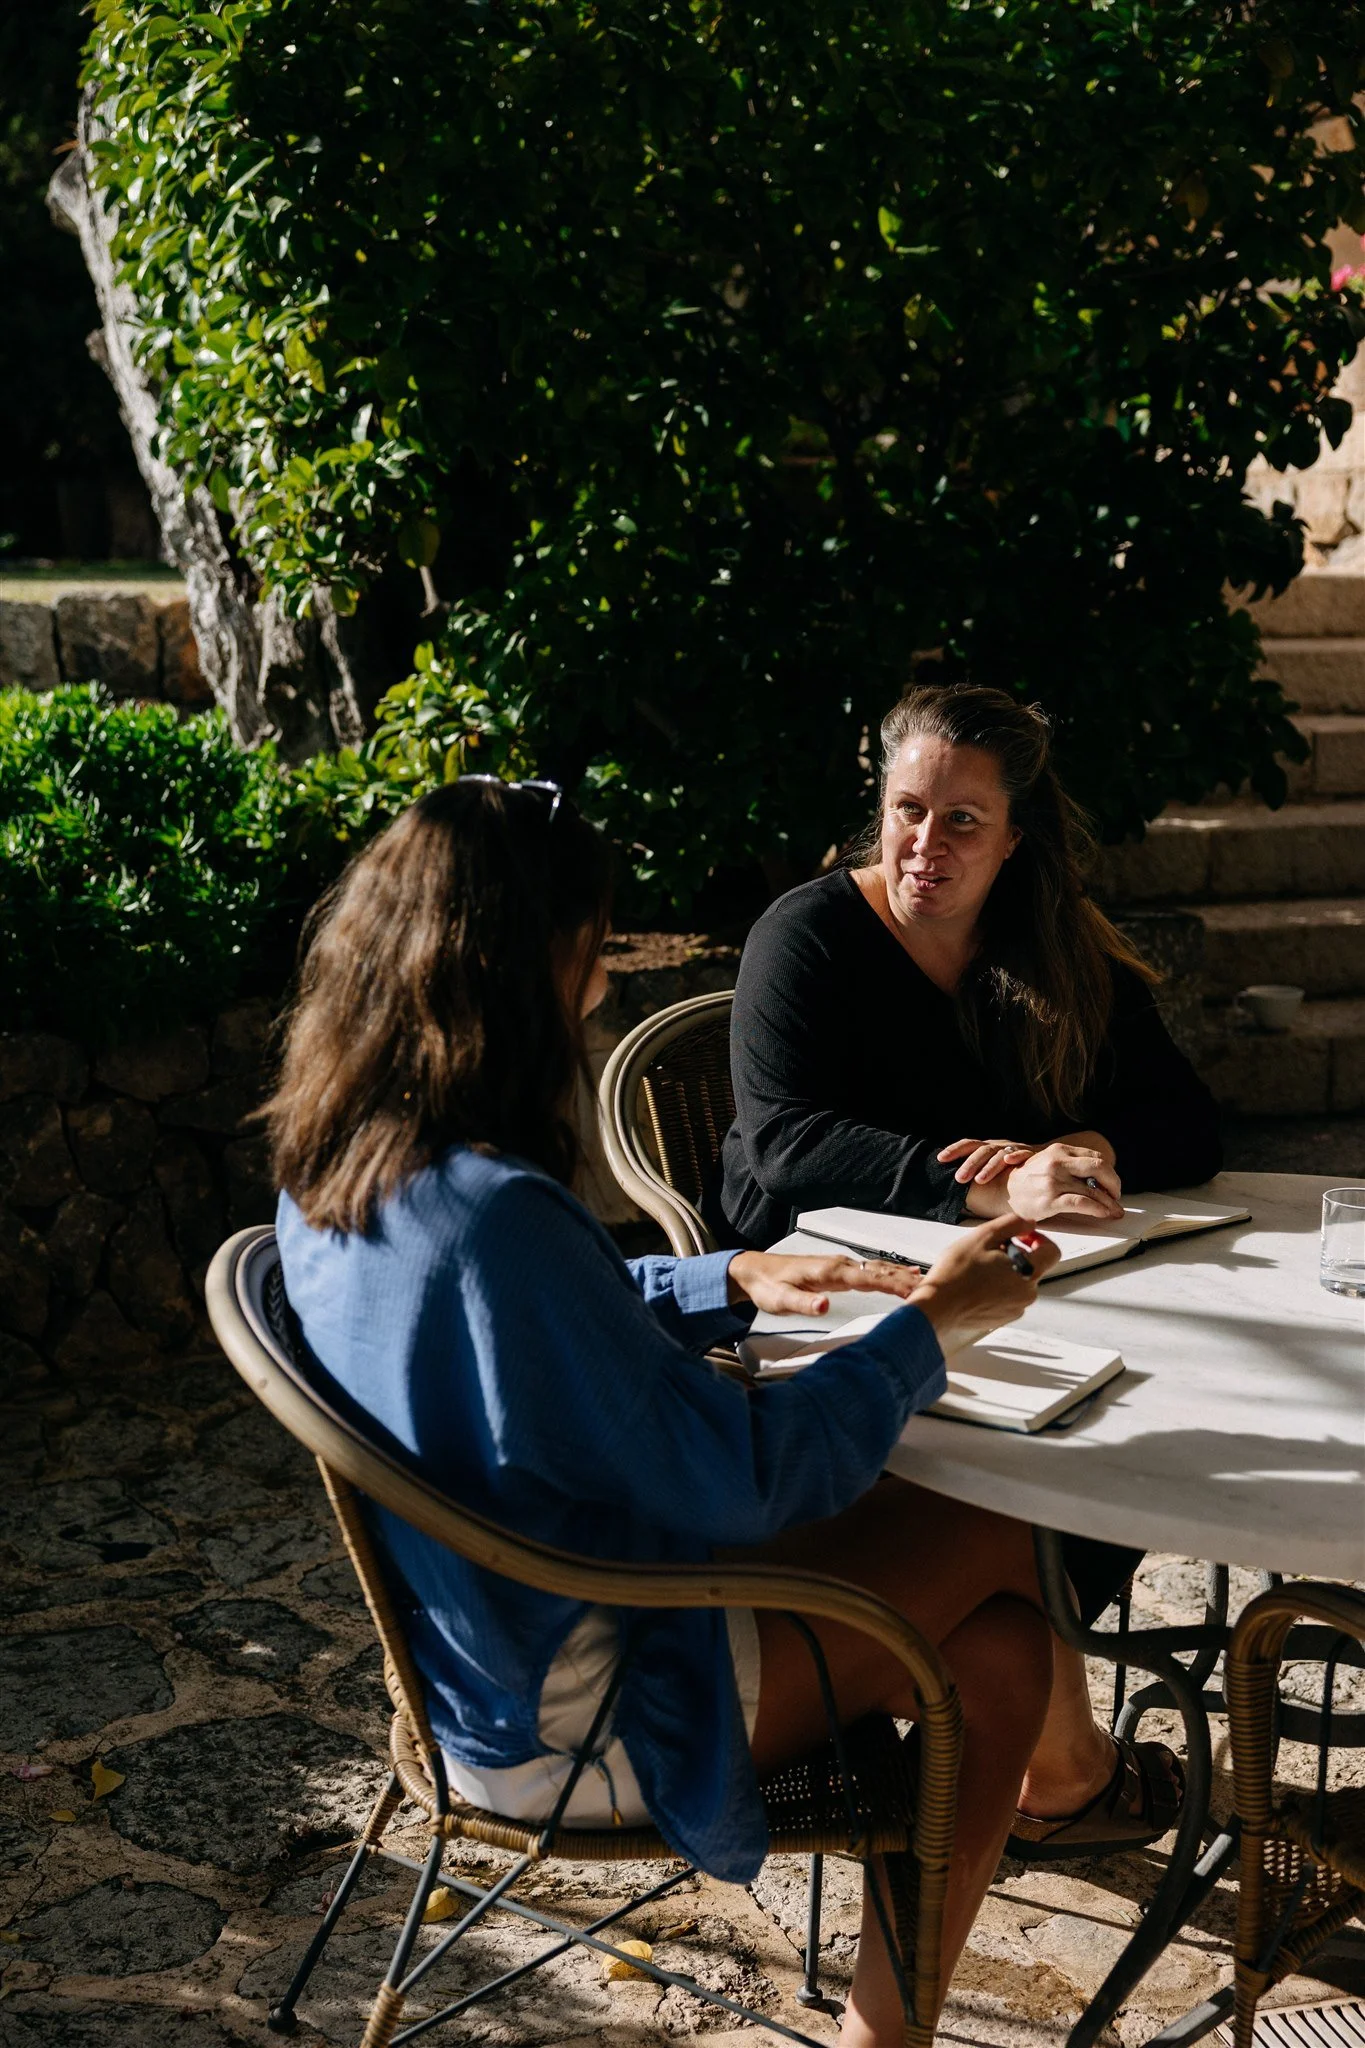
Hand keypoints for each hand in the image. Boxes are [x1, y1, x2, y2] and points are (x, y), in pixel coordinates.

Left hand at [727, 1250, 923, 1317]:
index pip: (870, 1278)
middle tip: (935, 1291)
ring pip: (880, 1271)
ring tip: (930, 1282)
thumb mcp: (780, 1299)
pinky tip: (905, 1275)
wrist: (754, 1271)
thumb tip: (824, 1305)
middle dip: (908, 1281)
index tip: (916, 1292)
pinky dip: (892, 1274)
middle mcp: (840, 1265)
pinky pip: (872, 1272)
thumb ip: (803, 1303)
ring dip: (904, 1276)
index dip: (894, 1285)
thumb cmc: (768, 1285)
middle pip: (881, 1273)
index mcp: (831, 1271)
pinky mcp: (840, 1272)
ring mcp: (841, 1266)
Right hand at [908, 1215, 1059, 1343]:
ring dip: (1006, 1271)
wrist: (938, 1307)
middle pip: (1034, 1266)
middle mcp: (1028, 1293)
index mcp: (1028, 1271)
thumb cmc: (957, 1273)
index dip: (1038, 1239)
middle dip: (1017, 1254)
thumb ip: (1012, 1224)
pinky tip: (977, 1284)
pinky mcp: (1004, 1318)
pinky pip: (1009, 1297)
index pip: (1052, 1251)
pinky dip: (999, 1288)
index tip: (1021, 1237)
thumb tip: (1028, 1223)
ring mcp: (1016, 1308)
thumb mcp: (983, 1236)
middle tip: (990, 1250)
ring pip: (1020, 1282)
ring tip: (980, 1268)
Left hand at [937, 1136, 1038, 1186]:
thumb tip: (952, 1180)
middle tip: (959, 1179)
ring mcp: (1014, 1149)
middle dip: (970, 1164)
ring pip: (1000, 1155)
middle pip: (982, 1151)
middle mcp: (999, 1146)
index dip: (954, 1150)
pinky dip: (1017, 1156)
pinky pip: (1023, 1154)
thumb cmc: (1010, 1166)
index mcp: (987, 1147)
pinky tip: (1009, 1162)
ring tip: (980, 1180)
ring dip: (989, 1166)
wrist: (1043, 1158)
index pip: (968, 1145)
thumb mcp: (992, 1164)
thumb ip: (976, 1169)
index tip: (940, 1159)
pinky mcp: (1030, 1154)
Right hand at [964, 1139, 1122, 1222]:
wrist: (1001, 1191)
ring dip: (1109, 1203)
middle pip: (1100, 1168)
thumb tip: (1099, 1180)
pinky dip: (1098, 1209)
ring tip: (1115, 1211)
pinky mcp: (1050, 1199)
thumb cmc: (1027, 1180)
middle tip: (1117, 1197)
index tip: (1112, 1186)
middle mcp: (1057, 1162)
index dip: (1109, 1173)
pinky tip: (1103, 1214)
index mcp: (1059, 1150)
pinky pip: (1082, 1203)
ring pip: (1093, 1190)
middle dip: (1115, 1184)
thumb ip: (1071, 1166)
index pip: (1096, 1158)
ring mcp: (1053, 1180)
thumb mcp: (1049, 1164)